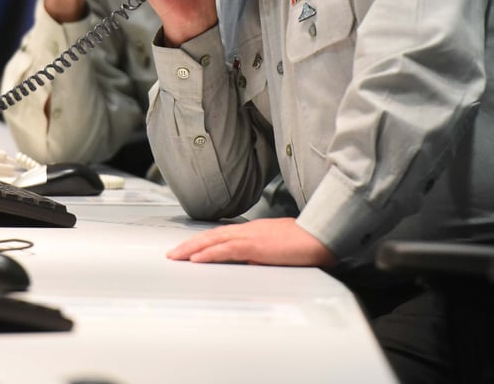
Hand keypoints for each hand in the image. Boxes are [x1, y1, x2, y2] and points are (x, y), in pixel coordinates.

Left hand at [167, 218, 337, 267]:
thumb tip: (251, 262)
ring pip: (214, 241)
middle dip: (190, 244)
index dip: (202, 241)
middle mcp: (248, 230)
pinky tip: (196, 259)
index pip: (221, 235)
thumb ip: (263, 253)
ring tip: (176, 256)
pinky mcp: (255, 246)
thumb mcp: (278, 248)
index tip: (188, 248)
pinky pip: (226, 250)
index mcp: (254, 230)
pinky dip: (209, 254)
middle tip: (172, 253)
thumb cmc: (305, 243)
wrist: (321, 236)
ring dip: (192, 249)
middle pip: (212, 236)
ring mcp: (251, 236)